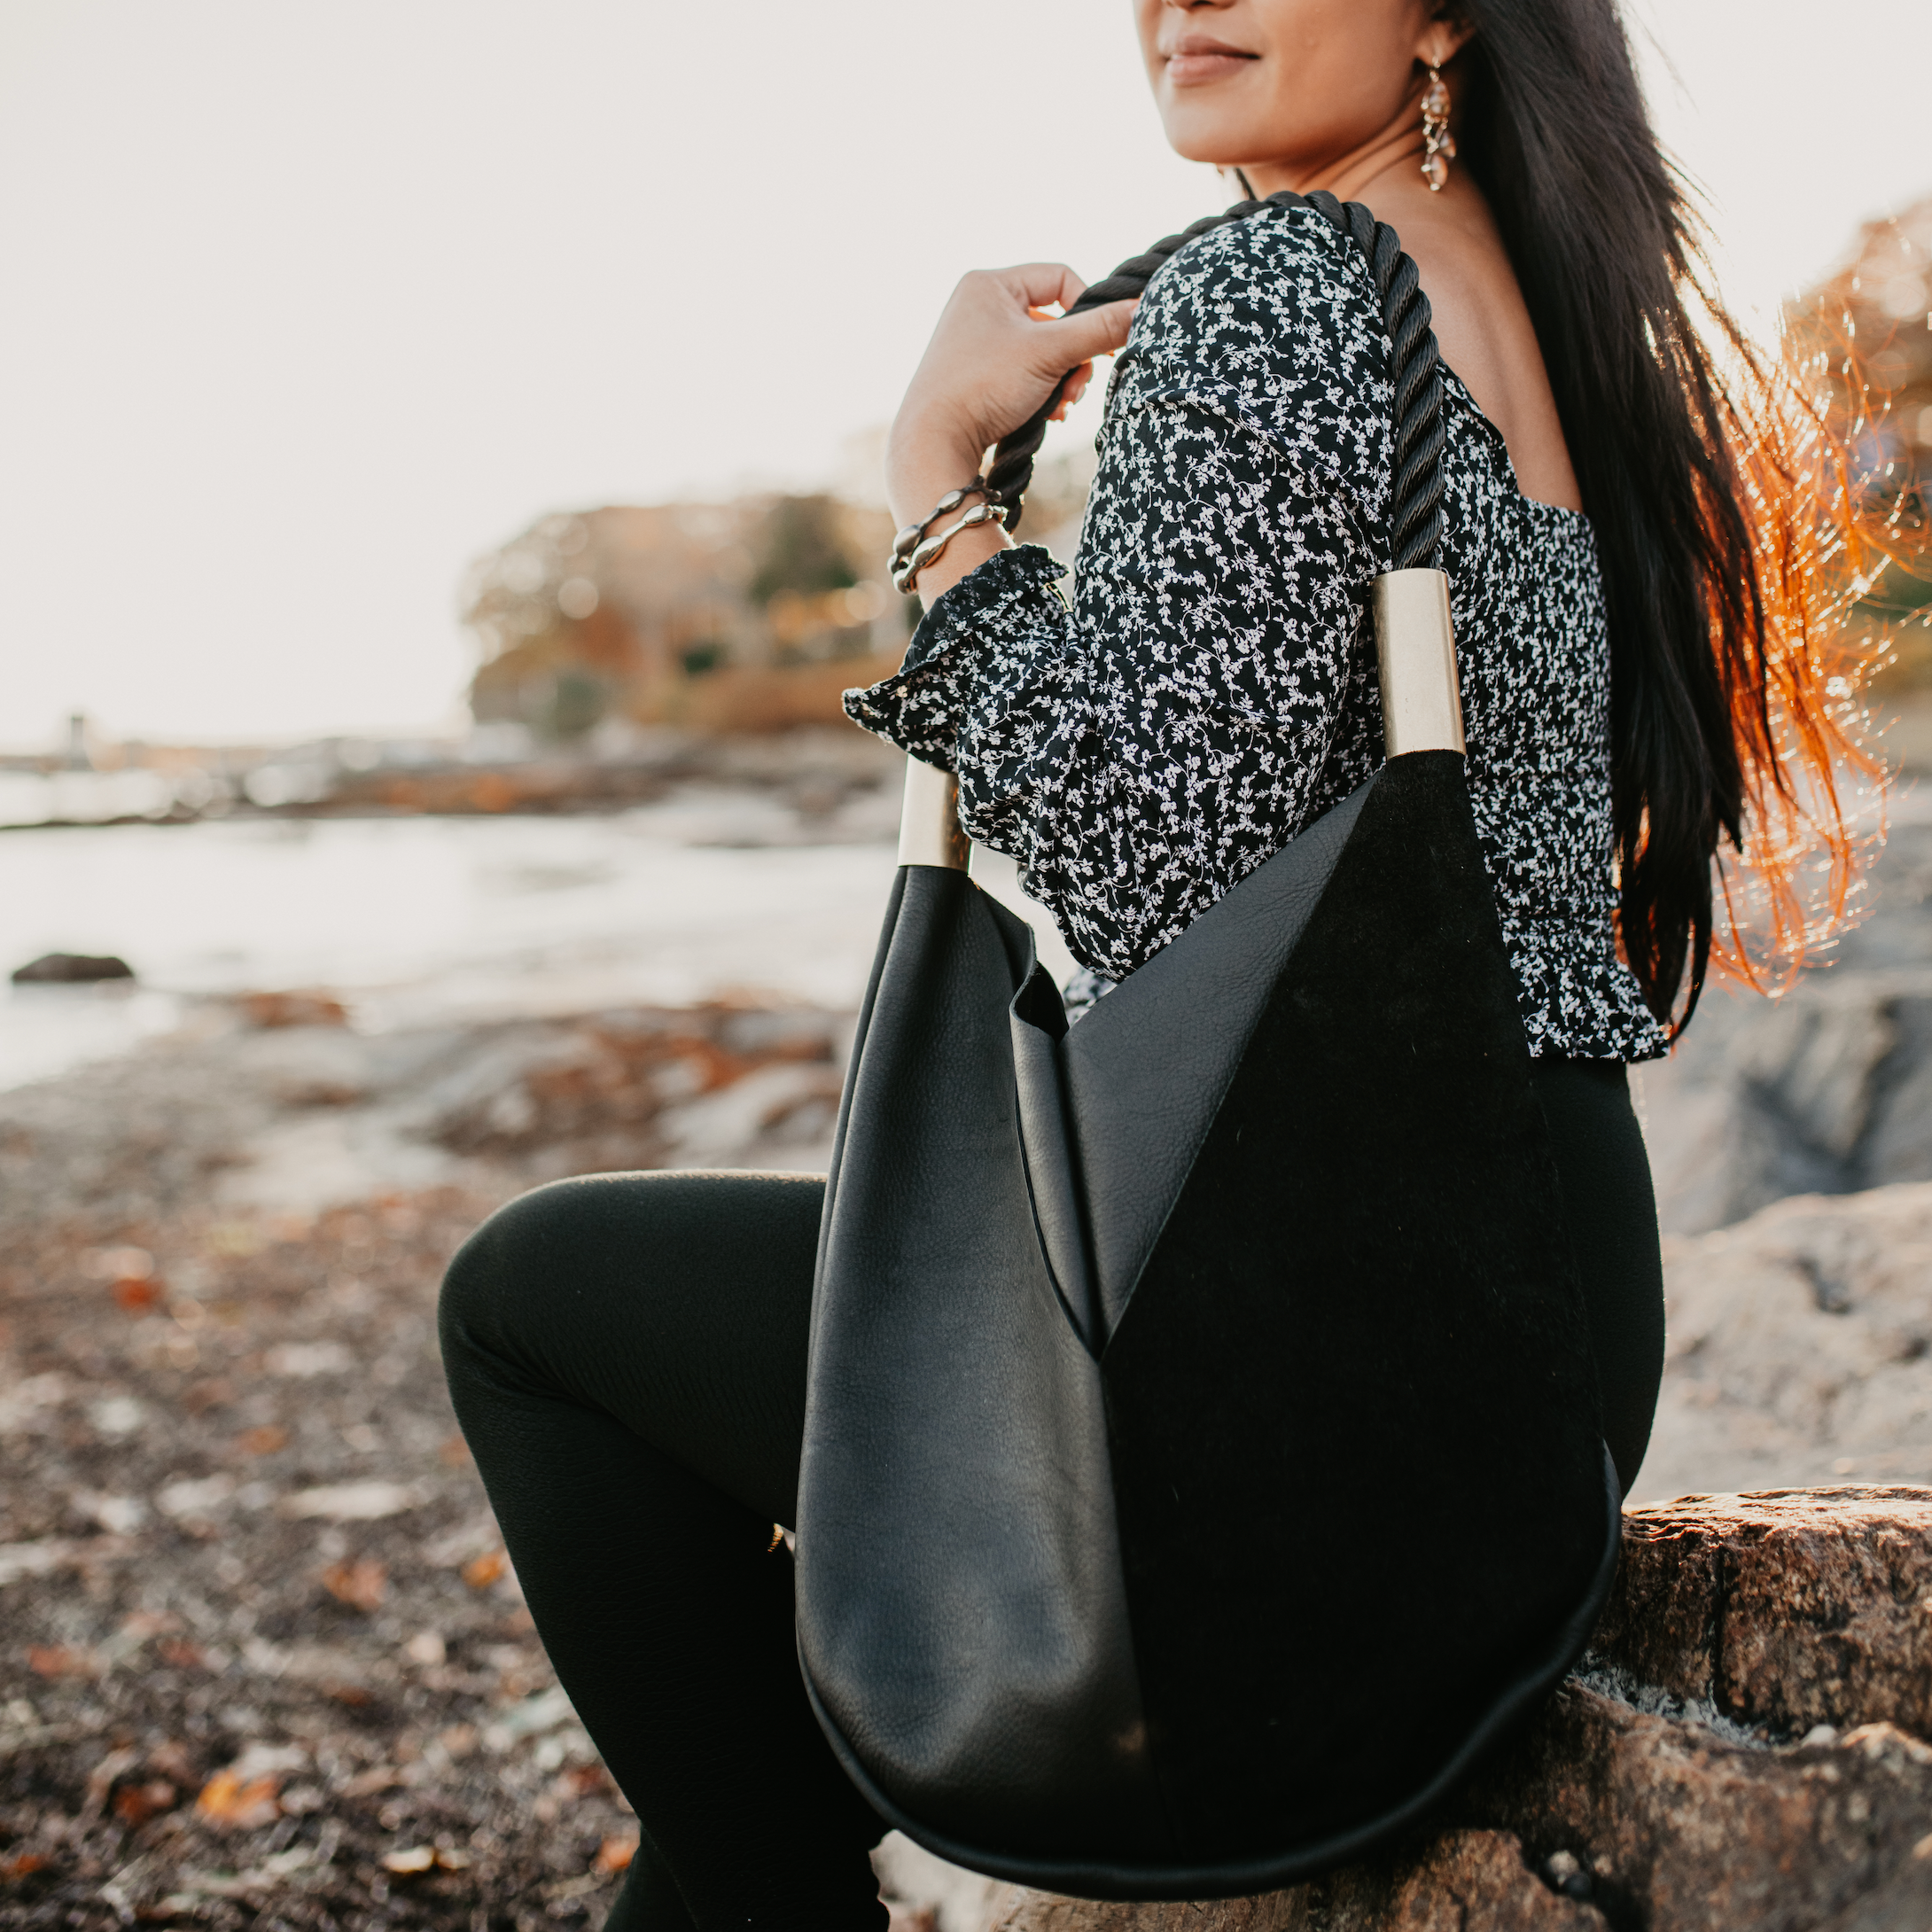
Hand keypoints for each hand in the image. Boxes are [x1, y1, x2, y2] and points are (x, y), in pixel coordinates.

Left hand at [885, 264, 1137, 530]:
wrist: (933, 443)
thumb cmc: (984, 388)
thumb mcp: (1050, 354)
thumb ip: (1099, 330)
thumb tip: (1144, 308)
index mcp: (989, 283)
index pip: (1060, 277)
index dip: (1087, 310)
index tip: (1099, 348)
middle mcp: (978, 305)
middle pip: (1054, 319)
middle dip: (1073, 358)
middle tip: (1074, 387)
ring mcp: (975, 342)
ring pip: (1043, 351)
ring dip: (1061, 380)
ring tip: (1058, 408)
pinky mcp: (976, 376)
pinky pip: (1024, 374)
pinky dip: (1041, 394)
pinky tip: (1044, 417)